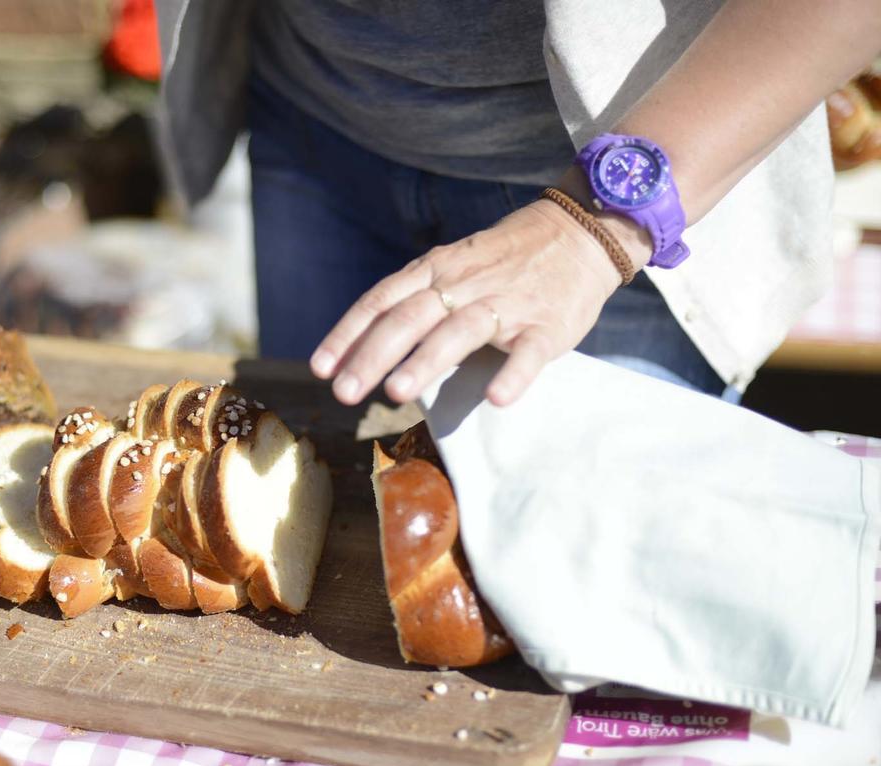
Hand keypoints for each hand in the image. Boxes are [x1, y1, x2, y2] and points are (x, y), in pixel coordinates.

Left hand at [310, 196, 650, 406]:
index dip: (348, 334)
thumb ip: (412, 300)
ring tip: (397, 393)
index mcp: (434, 271)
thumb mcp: (449, 267)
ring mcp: (506, 304)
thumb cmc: (502, 261)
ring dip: (426, 361)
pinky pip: (529, 352)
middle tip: (344, 394)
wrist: (580, 233)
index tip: (320, 368)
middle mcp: (463, 284)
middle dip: (372, 356)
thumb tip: (362, 347)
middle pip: (408, 318)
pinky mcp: (546, 325)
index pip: (381, 300)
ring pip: (459, 331)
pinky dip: (513, 373)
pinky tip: (496, 399)